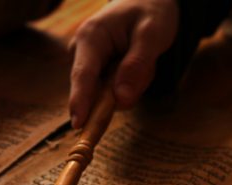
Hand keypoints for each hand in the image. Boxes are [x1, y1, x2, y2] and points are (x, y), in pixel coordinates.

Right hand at [69, 0, 178, 127]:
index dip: (81, 102)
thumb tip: (121, 99)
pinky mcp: (97, 73)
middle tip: (148, 64)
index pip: (83, 75)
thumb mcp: (152, 34)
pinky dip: (132, 83)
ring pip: (109, 94)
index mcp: (91, 37)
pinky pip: (115, 91)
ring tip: (145, 58)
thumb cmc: (150, 12)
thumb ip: (137, 65)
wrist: (148, 2)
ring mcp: (89, 64)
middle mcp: (82, 51)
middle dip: (127, 87)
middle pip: (98, 90)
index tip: (78, 124)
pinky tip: (139, 64)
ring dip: (133, 83)